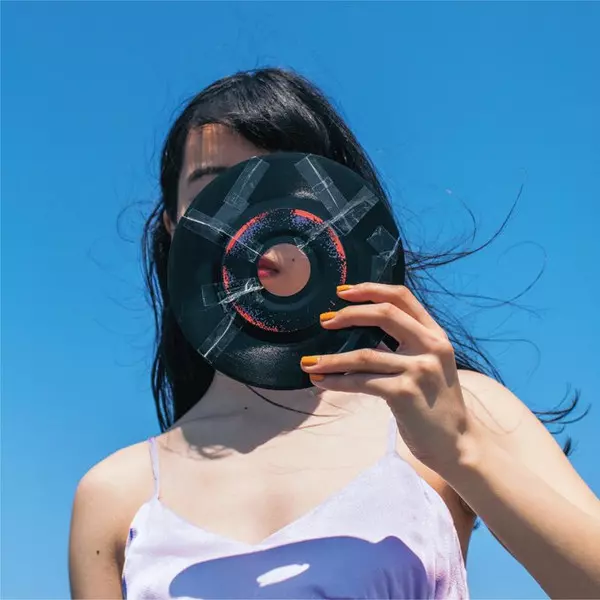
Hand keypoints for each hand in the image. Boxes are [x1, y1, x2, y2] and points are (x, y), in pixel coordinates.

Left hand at [300, 283, 475, 474]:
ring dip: (331, 359)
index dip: (371, 289)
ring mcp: (419, 369)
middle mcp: (431, 347)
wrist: (456, 444)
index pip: (402, 297)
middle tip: (324, 321)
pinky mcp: (404, 393)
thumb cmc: (435, 404)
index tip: (343, 292)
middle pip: (384, 314)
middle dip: (349, 314)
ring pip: (364, 355)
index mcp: (435, 335)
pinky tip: (321, 382)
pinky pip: (361, 382)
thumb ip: (406, 344)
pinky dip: (337, 381)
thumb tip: (359, 330)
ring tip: (309, 362)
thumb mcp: (429, 364)